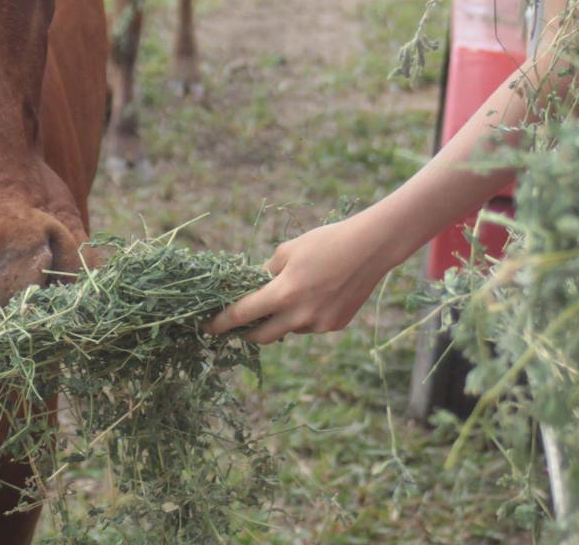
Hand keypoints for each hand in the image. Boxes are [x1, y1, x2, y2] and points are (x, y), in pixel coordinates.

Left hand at [204, 217, 393, 343]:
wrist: (370, 248)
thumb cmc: (325, 241)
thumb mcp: (288, 250)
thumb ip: (268, 272)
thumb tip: (256, 286)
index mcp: (283, 293)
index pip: (242, 314)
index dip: (222, 323)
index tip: (208, 328)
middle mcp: (299, 315)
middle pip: (262, 336)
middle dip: (247, 333)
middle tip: (238, 327)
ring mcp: (319, 324)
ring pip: (289, 328)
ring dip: (282, 319)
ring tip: (294, 293)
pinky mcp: (335, 326)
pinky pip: (310, 325)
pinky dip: (305, 315)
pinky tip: (319, 294)